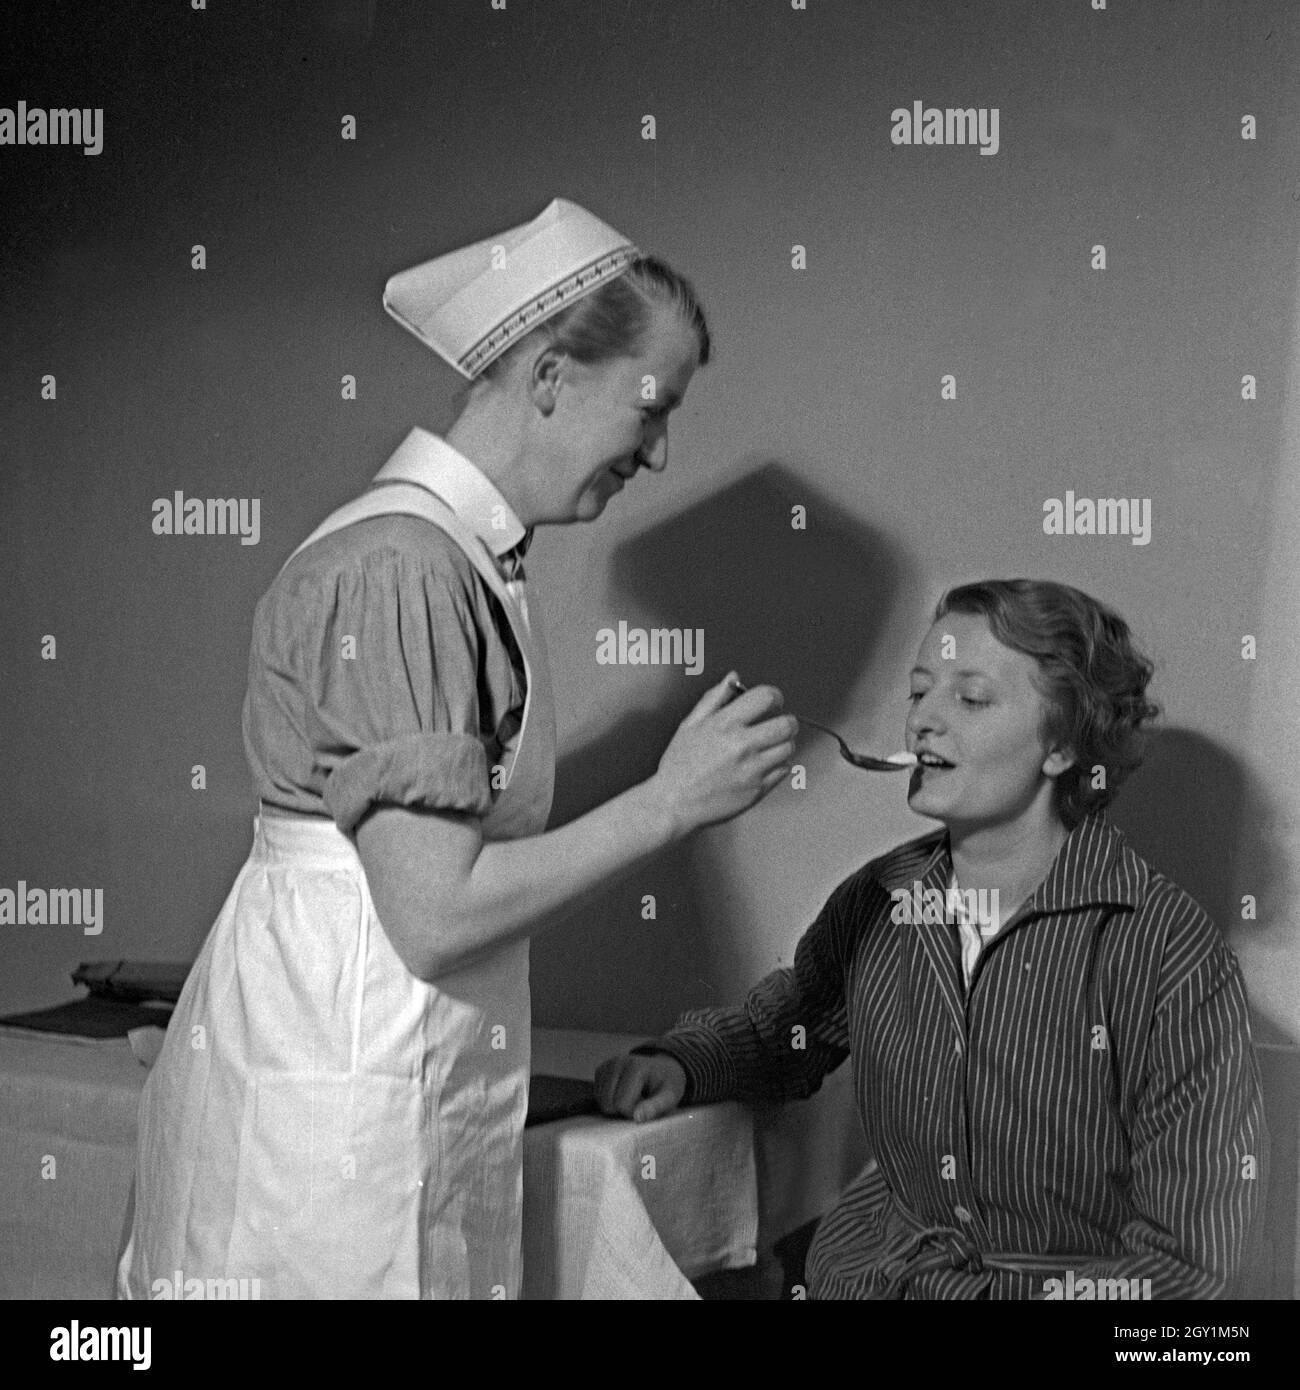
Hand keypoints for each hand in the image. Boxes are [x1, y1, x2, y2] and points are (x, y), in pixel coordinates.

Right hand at [595, 1051, 687, 1121]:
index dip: (634, 1112)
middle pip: (608, 1103)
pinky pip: (597, 1095)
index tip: (646, 1105)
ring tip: (631, 1097)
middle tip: (639, 1102)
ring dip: (615, 1106)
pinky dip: (608, 1100)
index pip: (622, 1104)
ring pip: (600, 1100)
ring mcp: (608, 1064)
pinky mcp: (601, 1070)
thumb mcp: (670, 1096)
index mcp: (636, 1067)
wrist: (663, 1069)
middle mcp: (618, 1062)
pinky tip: (621, 1094)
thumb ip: (655, 1107)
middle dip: (623, 1109)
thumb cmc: (666, 1084)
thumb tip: (637, 1118)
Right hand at [650, 672, 796, 832]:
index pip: (766, 697)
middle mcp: (742, 745)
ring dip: (783, 744)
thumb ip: (714, 698)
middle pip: (787, 724)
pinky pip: (784, 771)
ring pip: (789, 748)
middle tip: (778, 724)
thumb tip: (733, 678)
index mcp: (724, 724)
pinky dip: (778, 766)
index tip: (773, 702)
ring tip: (768, 747)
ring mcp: (752, 769)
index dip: (774, 696)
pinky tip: (762, 765)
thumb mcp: (689, 725)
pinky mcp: (757, 790)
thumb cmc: (679, 766)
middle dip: (786, 721)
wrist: (674, 804)